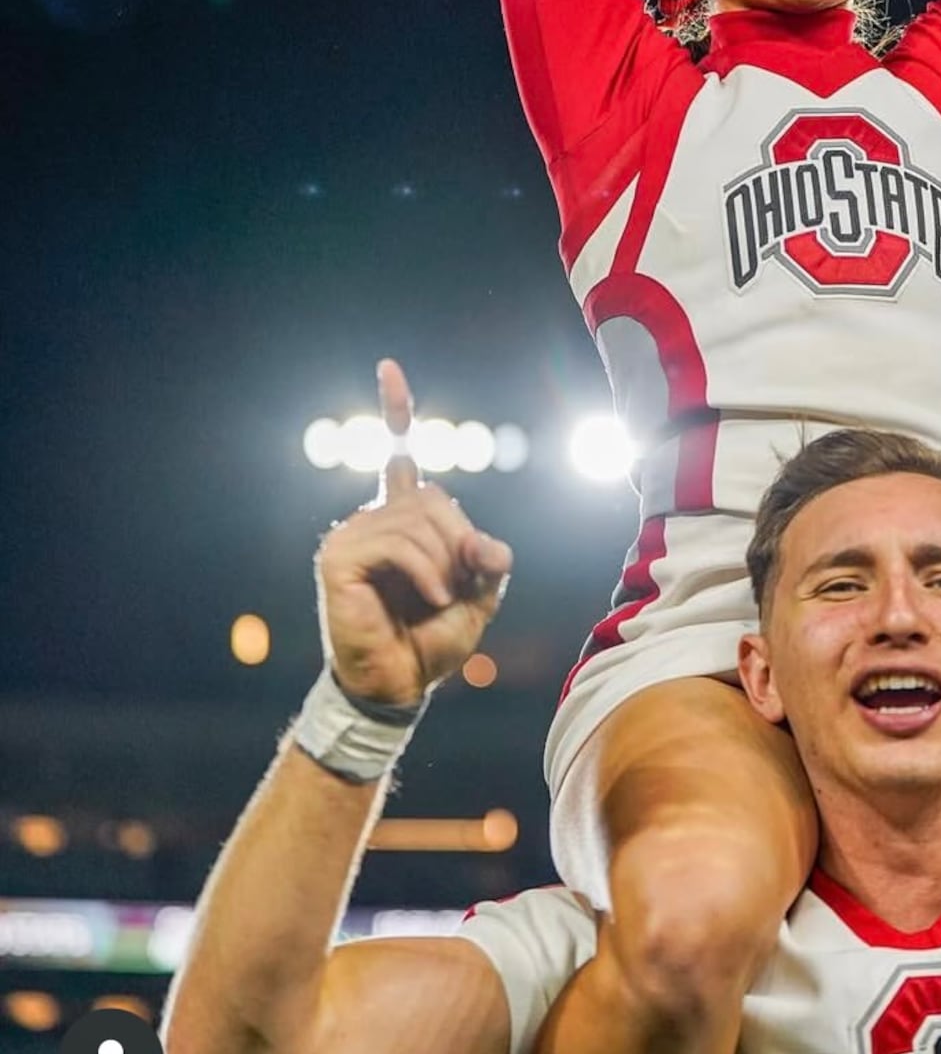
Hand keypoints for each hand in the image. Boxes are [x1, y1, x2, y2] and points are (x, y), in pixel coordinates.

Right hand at [314, 359, 512, 706]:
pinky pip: (398, 543)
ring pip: (418, 521)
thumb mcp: (480, 596)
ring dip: (444, 566)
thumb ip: (488, 559)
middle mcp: (374, 518)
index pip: (399, 453)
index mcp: (403, 518)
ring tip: (440, 599)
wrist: (399, 686)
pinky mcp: (338, 557)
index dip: (396, 408)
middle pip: (433, 497)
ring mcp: (352, 535)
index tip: (388, 367)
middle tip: (458, 585)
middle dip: (460, 541)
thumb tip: (486, 542)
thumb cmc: (433, 640)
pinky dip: (426, 573)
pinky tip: (429, 599)